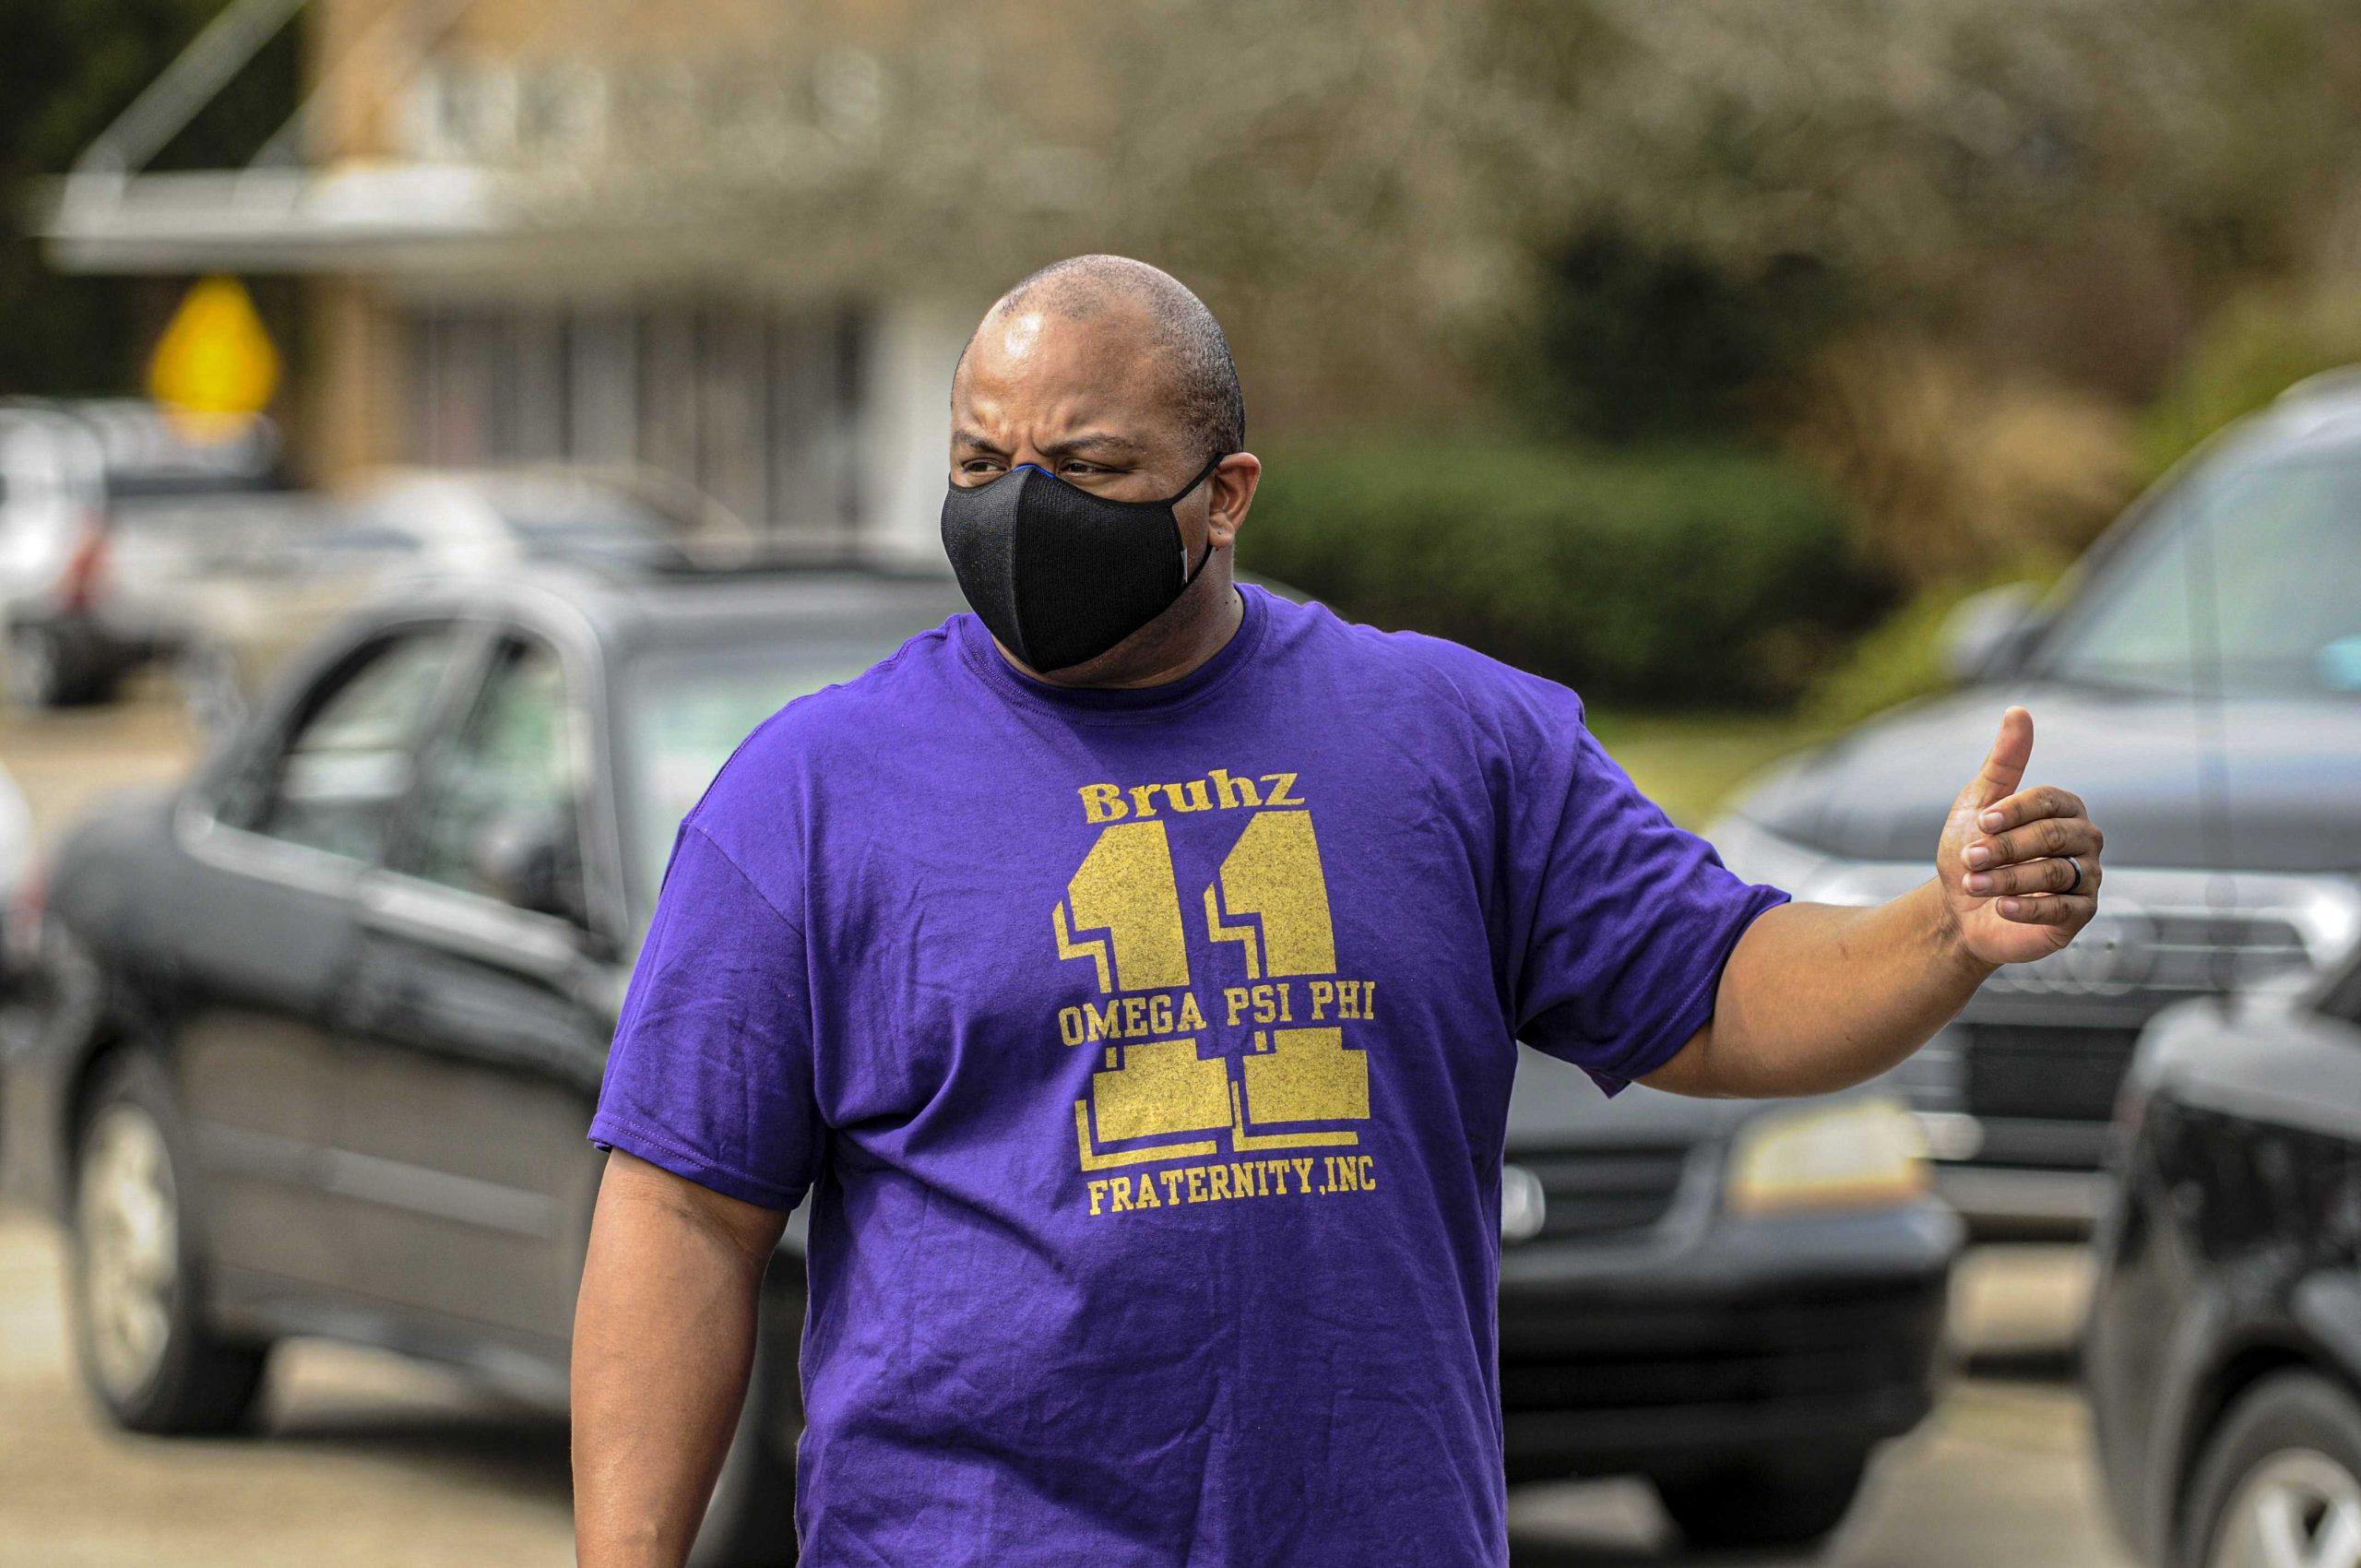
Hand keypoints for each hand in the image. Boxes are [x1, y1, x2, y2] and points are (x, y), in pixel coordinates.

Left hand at [1937, 706, 2103, 967]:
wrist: (1959, 911)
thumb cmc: (1972, 852)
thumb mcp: (1978, 804)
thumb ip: (2003, 762)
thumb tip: (2018, 711)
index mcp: (2065, 809)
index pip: (2049, 801)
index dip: (2014, 811)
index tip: (1980, 822)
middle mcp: (2084, 840)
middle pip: (2053, 837)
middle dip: (2006, 847)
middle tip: (1970, 857)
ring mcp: (2087, 877)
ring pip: (2055, 873)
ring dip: (2008, 877)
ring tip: (1973, 882)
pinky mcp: (2080, 914)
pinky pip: (2062, 909)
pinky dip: (2028, 907)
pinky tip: (2000, 906)